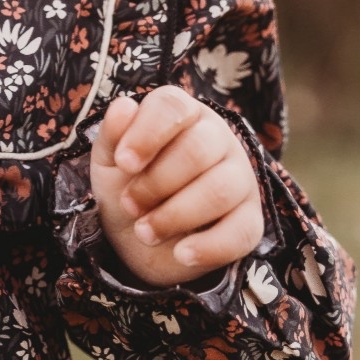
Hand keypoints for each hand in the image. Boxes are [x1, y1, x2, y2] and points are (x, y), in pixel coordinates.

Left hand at [89, 86, 264, 288]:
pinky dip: (208, 247)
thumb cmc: (128, 185)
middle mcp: (218, 139)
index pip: (173, 106)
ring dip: (175, 215)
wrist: (141, 237)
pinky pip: (241, 232)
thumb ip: (113, 135)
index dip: (147, 133)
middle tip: (129, 205)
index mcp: (183, 115)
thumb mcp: (109, 162)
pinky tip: (180, 254)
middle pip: (198, 149)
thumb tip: (123, 105)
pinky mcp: (250, 220)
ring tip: (144, 231)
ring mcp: (240, 179)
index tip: (124, 164)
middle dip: (156, 183)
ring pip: (219, 190)